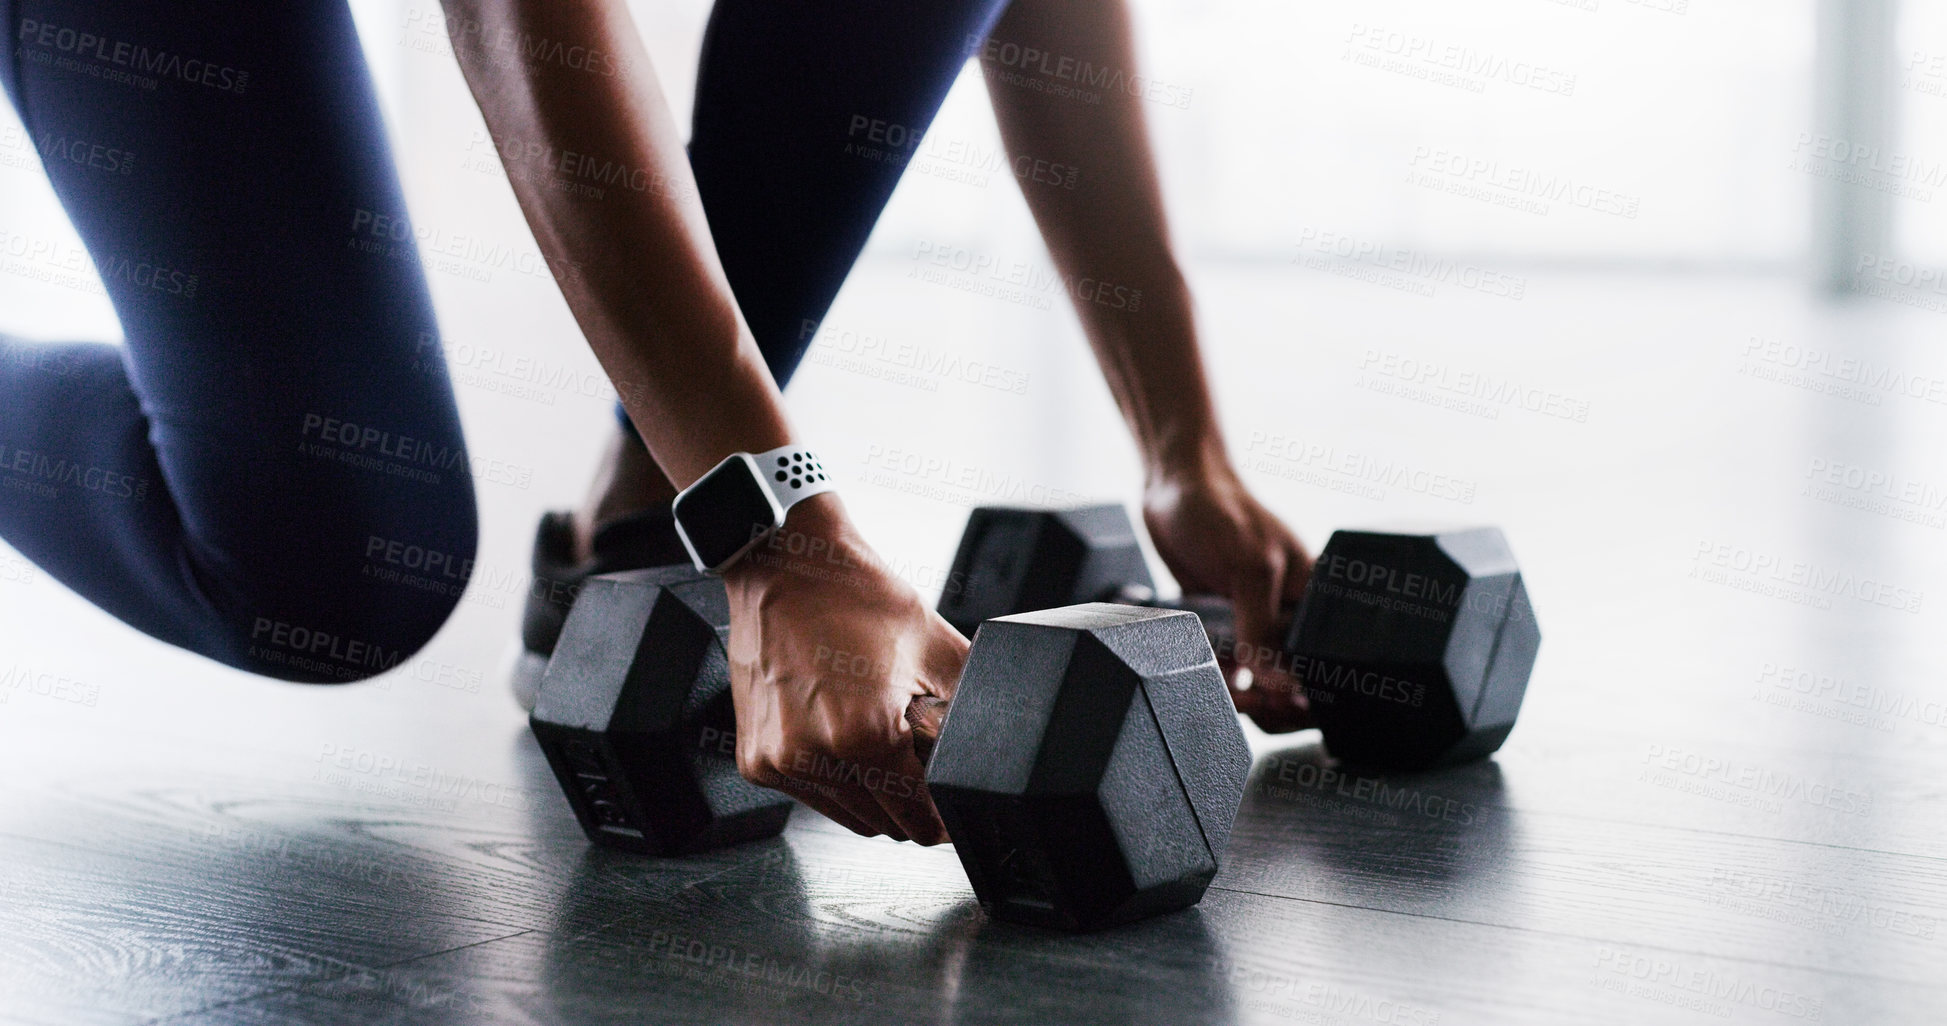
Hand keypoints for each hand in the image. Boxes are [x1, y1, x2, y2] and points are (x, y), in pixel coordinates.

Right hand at [722, 495, 967, 842]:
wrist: (784, 563)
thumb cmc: (853, 595)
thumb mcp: (936, 646)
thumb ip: (970, 705)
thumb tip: (996, 745)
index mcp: (862, 735)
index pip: (919, 818)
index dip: (945, 815)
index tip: (952, 808)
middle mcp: (812, 757)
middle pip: (887, 823)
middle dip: (912, 799)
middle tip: (918, 753)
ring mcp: (779, 762)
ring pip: (851, 816)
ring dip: (875, 793)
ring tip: (880, 735)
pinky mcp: (757, 759)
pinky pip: (814, 796)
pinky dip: (837, 778)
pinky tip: (843, 732)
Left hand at [1144, 462, 1313, 732]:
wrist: (1172, 490)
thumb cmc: (1222, 513)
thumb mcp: (1250, 569)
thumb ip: (1262, 627)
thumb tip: (1277, 679)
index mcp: (1314, 596)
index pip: (1323, 656)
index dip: (1307, 687)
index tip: (1286, 703)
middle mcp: (1288, 612)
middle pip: (1293, 675)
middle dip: (1273, 698)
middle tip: (1252, 703)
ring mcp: (1255, 619)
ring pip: (1258, 676)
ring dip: (1242, 692)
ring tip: (1229, 694)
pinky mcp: (1223, 624)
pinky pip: (1226, 663)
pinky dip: (1218, 674)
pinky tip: (1213, 677)